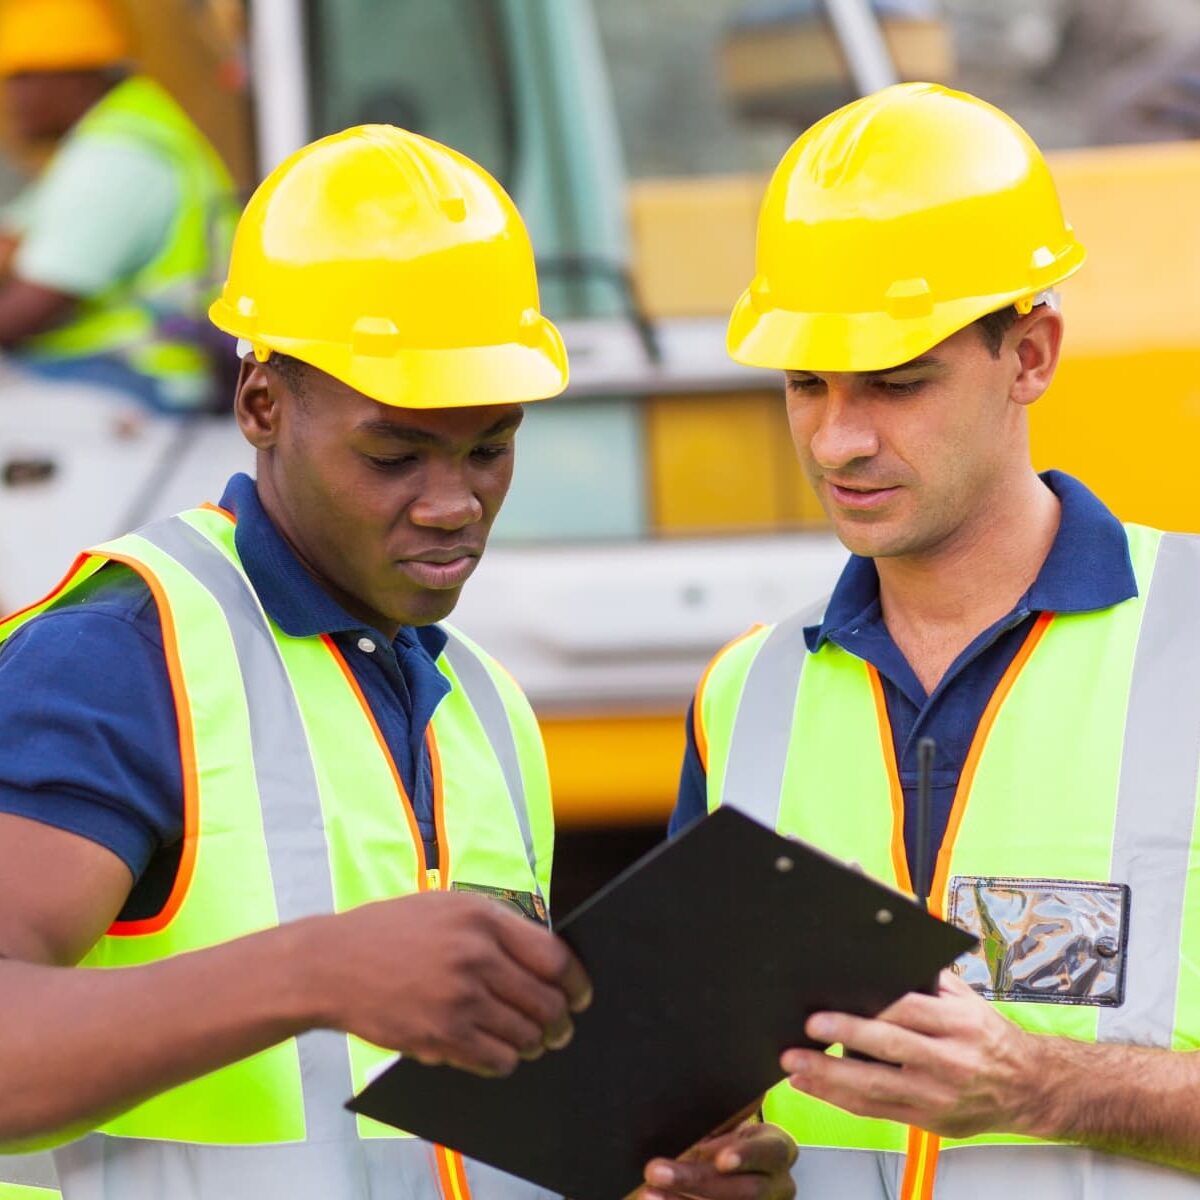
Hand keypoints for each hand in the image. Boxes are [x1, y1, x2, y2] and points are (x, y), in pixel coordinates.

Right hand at [306, 891, 591, 1076]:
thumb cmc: (389, 932)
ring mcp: (459, 998)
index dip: (576, 982)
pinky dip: (505, 1061)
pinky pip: (496, 1059)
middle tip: (559, 1028)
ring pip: (525, 1035)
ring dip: (533, 1043)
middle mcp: (476, 956)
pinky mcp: (441, 1035)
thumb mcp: (447, 907)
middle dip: (560, 1021)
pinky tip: (498, 1053)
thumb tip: (544, 957)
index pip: (554, 957)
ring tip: (529, 1041)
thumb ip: (495, 927)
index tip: (581, 995)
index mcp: (483, 917)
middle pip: (545, 1001)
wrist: (331, 964)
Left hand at [634, 1121, 796, 1199]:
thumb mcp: (730, 1123)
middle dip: (697, 1181)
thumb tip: (685, 1106)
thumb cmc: (731, 1136)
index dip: (746, 1156)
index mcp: (777, 1149)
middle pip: (743, 1190)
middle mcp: (776, 1184)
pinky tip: (657, 1199)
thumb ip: (719, 1120)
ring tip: (650, 1192)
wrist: (740, 1162)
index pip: (769, 1152)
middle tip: (657, 1170)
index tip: (721, 1159)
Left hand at [780, 969, 1037, 1137]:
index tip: (836, 1002)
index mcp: (958, 1024)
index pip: (908, 1012)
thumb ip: (926, 982)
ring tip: (795, 1065)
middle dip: (843, 1038)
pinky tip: (813, 1086)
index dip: (869, 1009)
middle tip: (807, 1030)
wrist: (1029, 1088)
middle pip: (888, 1049)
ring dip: (830, 1077)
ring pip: (876, 1088)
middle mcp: (948, 1061)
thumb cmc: (988, 1037)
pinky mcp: (926, 1119)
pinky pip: (876, 1110)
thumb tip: (880, 958)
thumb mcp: (965, 1000)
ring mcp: (936, 1095)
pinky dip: (840, 1099)